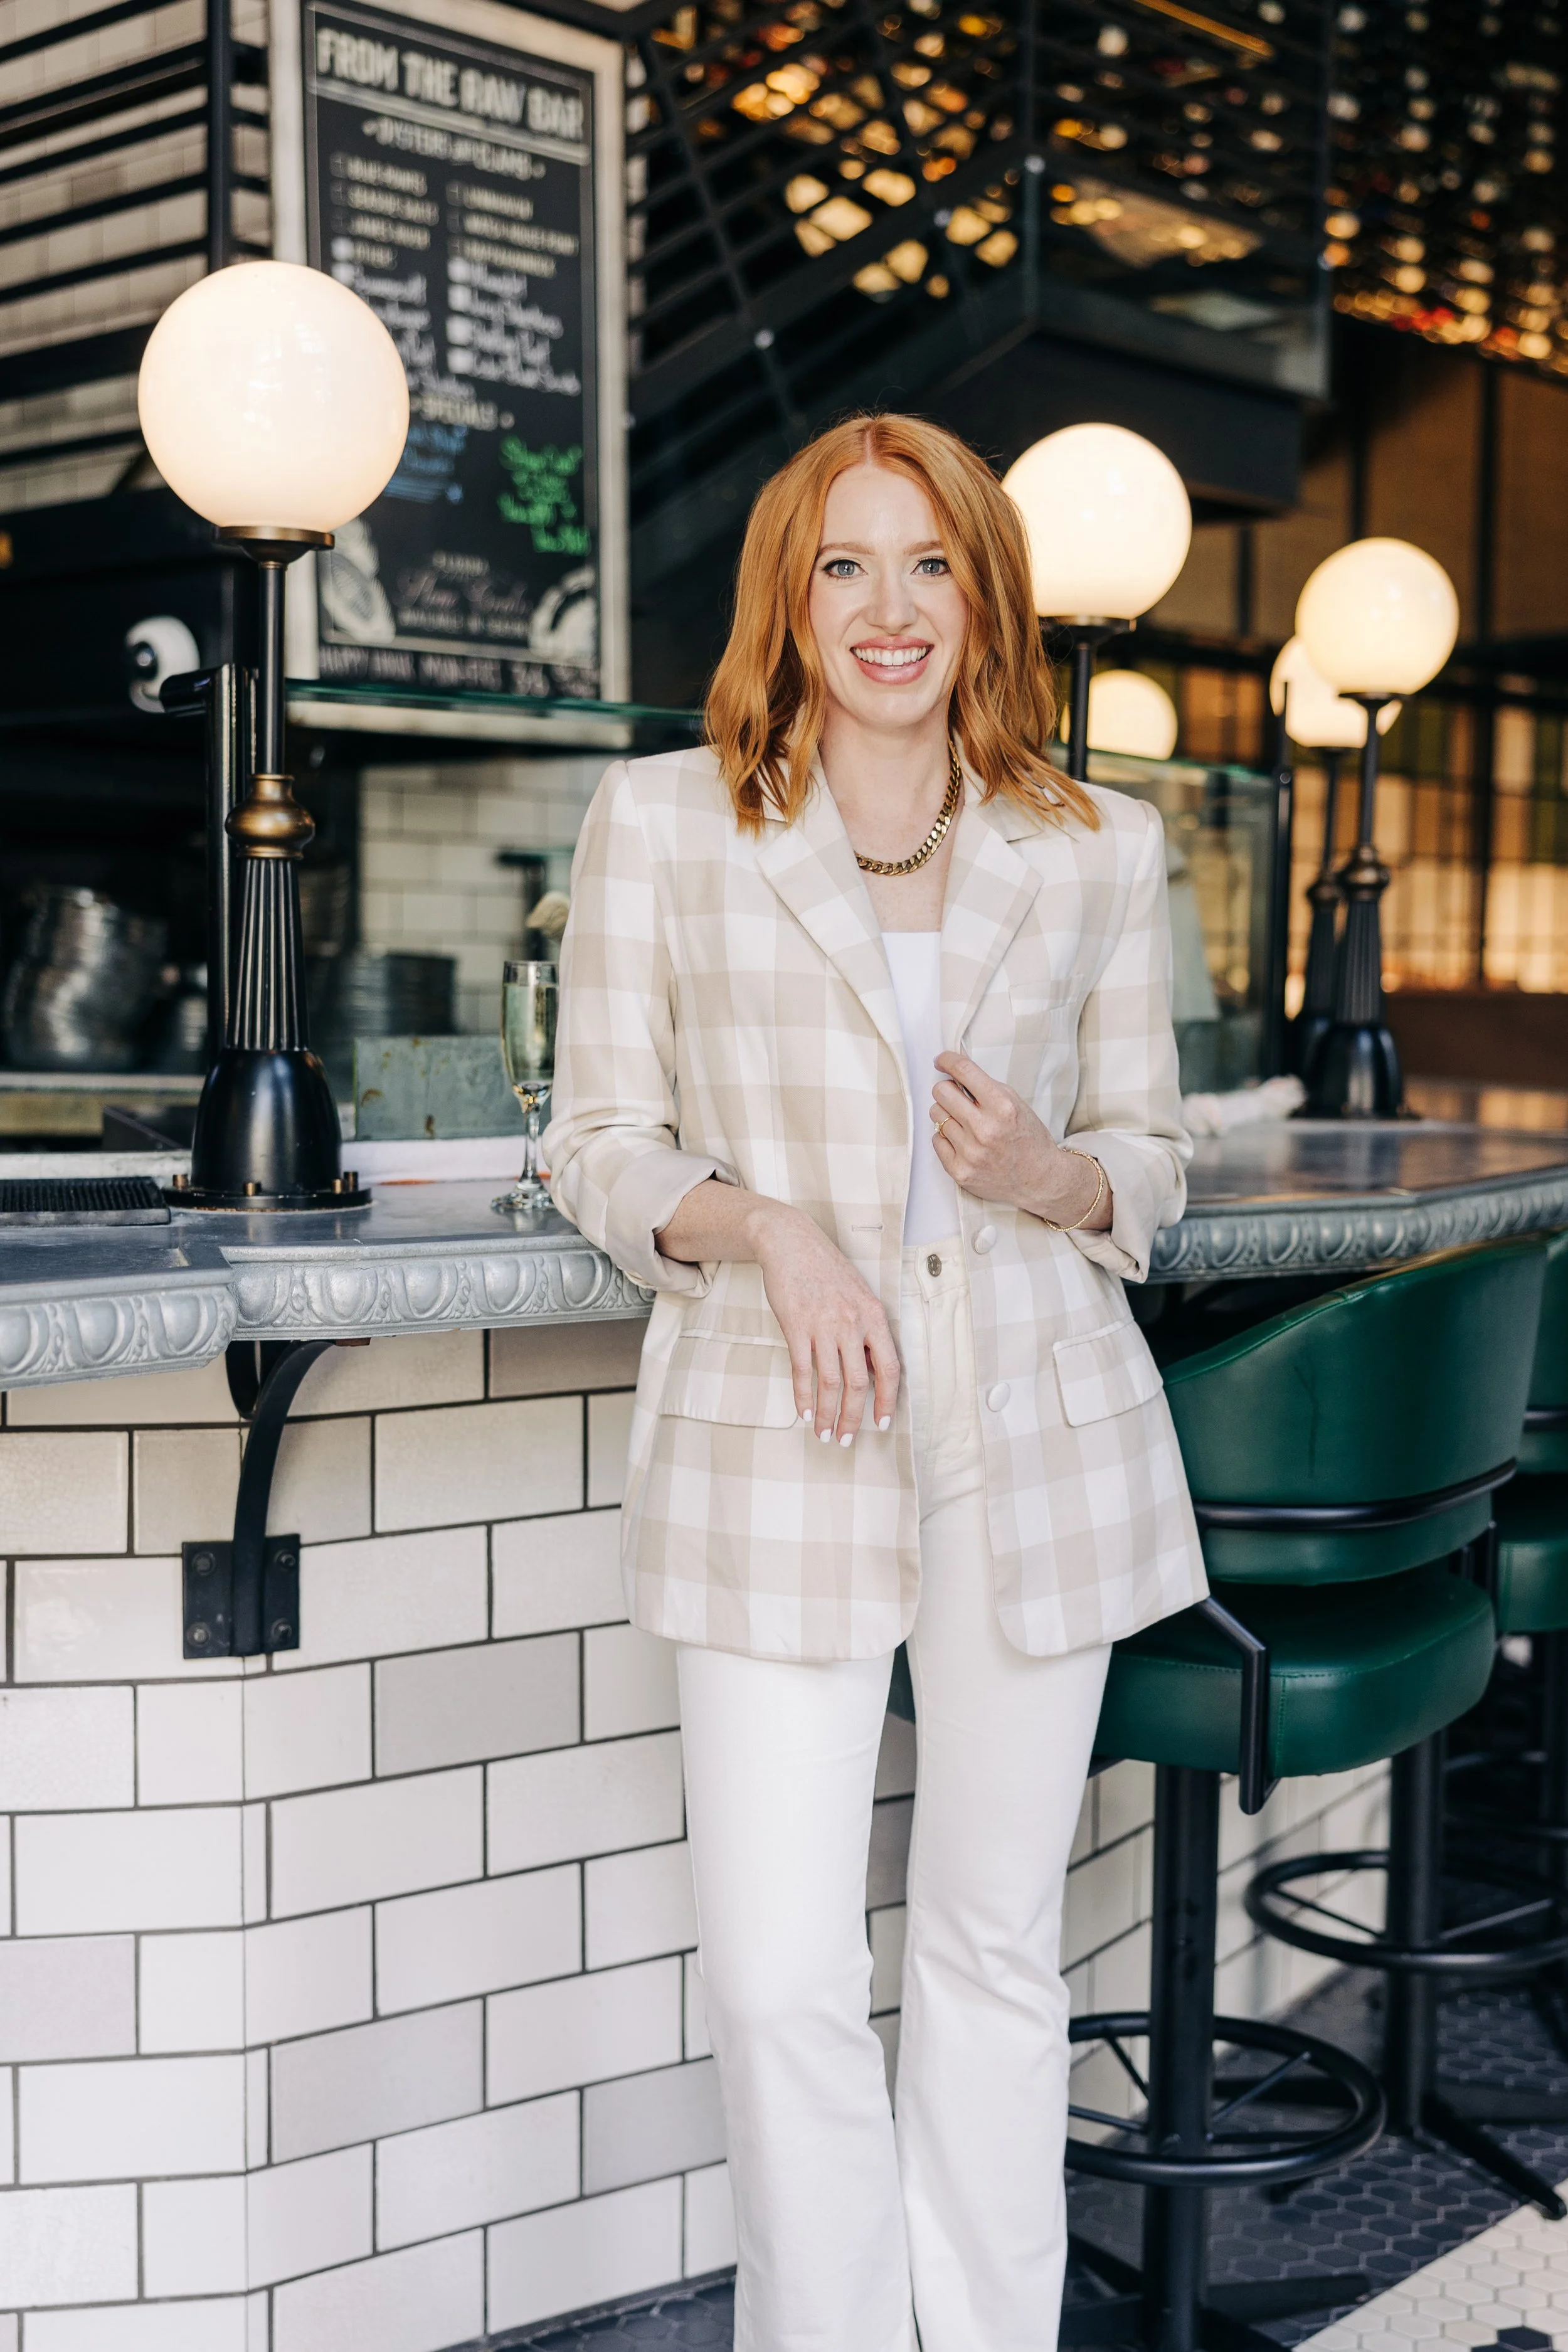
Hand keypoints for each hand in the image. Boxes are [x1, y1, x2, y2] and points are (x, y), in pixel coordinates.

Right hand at [748, 1202, 899, 1444]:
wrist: (791, 1243)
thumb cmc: (826, 1270)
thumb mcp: (858, 1295)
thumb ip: (866, 1330)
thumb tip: (871, 1370)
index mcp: (873, 1316)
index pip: (889, 1368)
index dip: (887, 1400)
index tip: (881, 1422)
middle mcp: (852, 1323)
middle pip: (858, 1383)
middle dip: (853, 1418)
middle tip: (847, 1440)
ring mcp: (823, 1326)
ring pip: (831, 1383)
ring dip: (828, 1415)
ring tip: (825, 1435)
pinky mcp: (796, 1327)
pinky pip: (802, 1371)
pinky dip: (804, 1397)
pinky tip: (805, 1413)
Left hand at [930, 1051, 1109, 1227]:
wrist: (1040, 1179)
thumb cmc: (1028, 1138)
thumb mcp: (1015, 1103)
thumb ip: (985, 1086)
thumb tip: (954, 1066)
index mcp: (1002, 1106)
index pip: (963, 1071)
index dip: (947, 1060)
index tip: (941, 1061)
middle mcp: (985, 1129)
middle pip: (941, 1092)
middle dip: (947, 1090)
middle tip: (957, 1097)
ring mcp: (970, 1152)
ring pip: (936, 1115)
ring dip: (948, 1114)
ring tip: (965, 1123)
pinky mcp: (960, 1171)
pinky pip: (936, 1140)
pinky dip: (947, 1137)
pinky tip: (963, 1141)